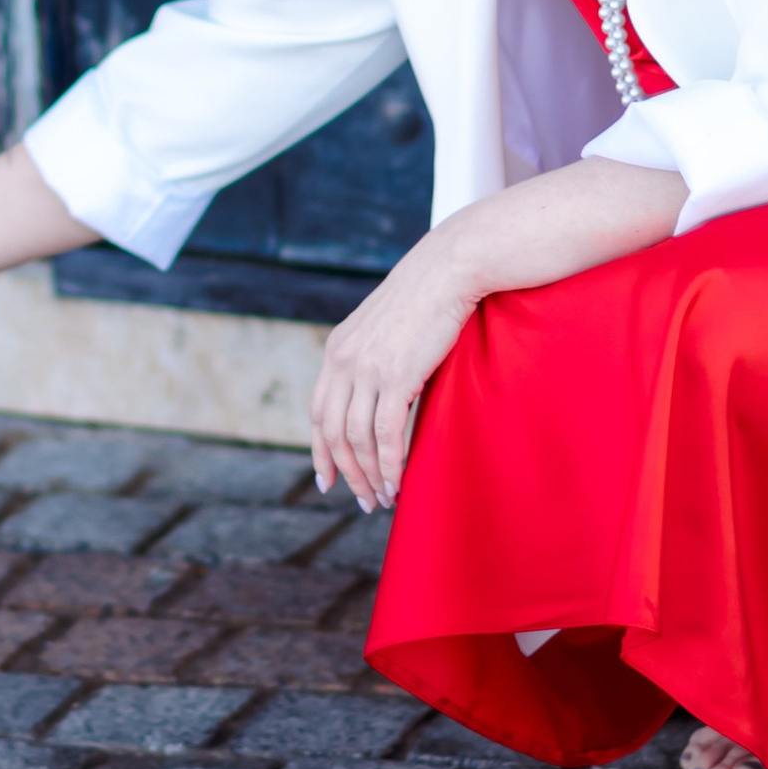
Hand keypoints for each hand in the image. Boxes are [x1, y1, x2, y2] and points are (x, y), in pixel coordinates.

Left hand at [311, 227, 477, 509]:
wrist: (449, 268)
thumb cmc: (427, 297)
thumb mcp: (385, 328)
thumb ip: (373, 359)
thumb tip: (381, 396)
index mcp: (337, 349)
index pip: (318, 411)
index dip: (320, 451)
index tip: (327, 480)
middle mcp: (344, 360)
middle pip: (332, 432)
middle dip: (346, 472)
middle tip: (363, 500)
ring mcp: (368, 369)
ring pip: (357, 439)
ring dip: (369, 476)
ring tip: (384, 498)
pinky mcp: (396, 377)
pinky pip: (385, 435)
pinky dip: (389, 465)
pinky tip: (398, 483)